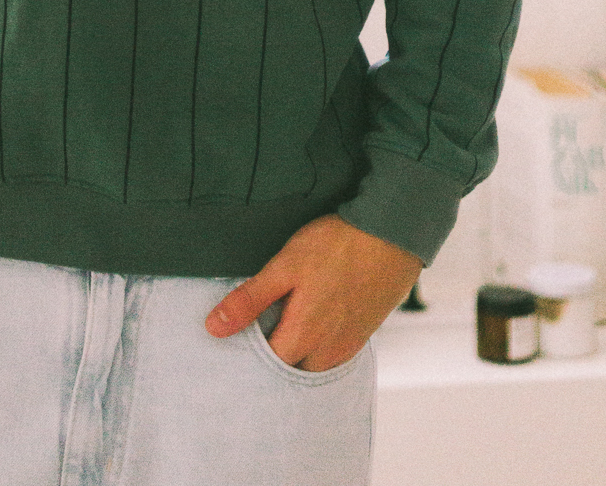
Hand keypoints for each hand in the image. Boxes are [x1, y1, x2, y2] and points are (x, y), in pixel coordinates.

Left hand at [205, 213, 421, 370]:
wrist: (391, 235)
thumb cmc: (336, 246)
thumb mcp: (284, 266)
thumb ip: (250, 300)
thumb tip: (214, 328)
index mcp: (303, 338)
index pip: (266, 367)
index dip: (248, 355)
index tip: (237, 337)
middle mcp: (327, 352)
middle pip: (291, 371)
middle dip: (274, 358)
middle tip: (258, 330)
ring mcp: (348, 346)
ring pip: (313, 365)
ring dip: (298, 353)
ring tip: (283, 323)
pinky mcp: (363, 335)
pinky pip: (333, 355)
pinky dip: (318, 346)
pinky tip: (313, 319)